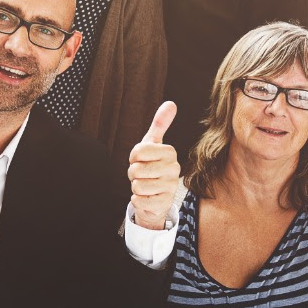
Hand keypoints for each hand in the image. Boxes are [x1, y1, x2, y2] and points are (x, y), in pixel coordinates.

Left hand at [127, 102, 179, 229]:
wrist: (157, 197)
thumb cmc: (152, 166)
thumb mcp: (153, 144)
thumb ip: (160, 123)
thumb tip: (171, 103)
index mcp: (169, 152)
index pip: (138, 151)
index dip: (133, 157)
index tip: (140, 160)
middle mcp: (173, 168)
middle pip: (136, 169)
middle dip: (133, 174)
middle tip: (142, 174)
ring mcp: (170, 187)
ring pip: (137, 185)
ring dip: (135, 187)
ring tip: (145, 185)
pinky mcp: (164, 204)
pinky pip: (139, 200)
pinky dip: (137, 200)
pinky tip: (147, 197)